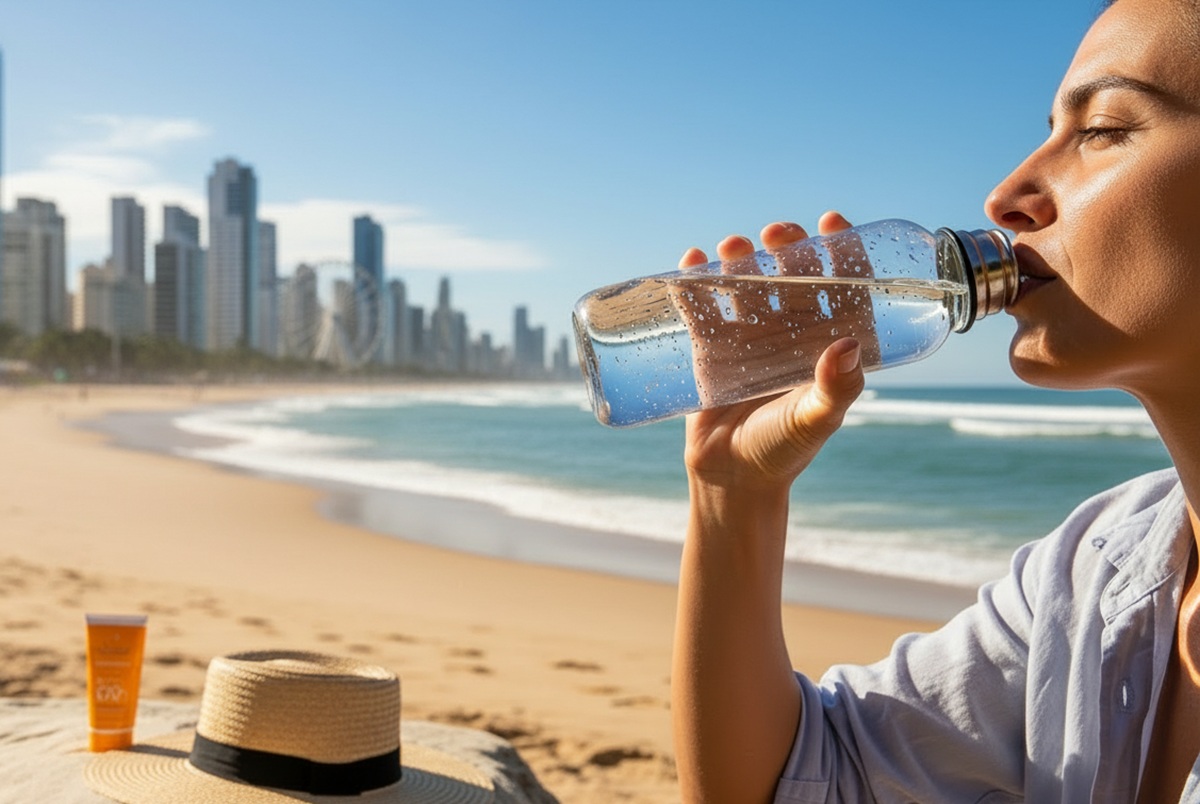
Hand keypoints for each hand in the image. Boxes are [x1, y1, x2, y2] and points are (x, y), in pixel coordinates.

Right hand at [680, 211, 870, 491]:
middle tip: (775, 234)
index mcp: (827, 342)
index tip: (830, 224)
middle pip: (792, 275)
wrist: (731, 480)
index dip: (840, 250)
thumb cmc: (783, 452)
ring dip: (741, 258)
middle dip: (785, 247)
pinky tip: (689, 262)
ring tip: (732, 247)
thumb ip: (836, 389)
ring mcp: (750, 337)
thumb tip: (849, 344)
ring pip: (747, 282)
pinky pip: (703, 306)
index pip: (841, 286)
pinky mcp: (711, 348)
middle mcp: (792, 333)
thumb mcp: (814, 420)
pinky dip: (694, 282)